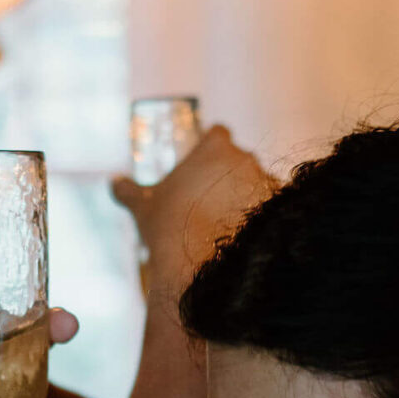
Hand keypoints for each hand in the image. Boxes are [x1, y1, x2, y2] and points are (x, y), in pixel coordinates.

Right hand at [112, 125, 271, 298]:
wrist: (205, 264)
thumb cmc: (172, 227)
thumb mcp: (145, 207)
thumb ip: (130, 191)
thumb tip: (115, 184)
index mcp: (215, 148)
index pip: (217, 133)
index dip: (208, 146)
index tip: (200, 163)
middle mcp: (247, 159)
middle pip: (239, 160)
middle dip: (227, 177)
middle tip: (208, 202)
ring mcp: (269, 184)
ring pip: (257, 187)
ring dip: (245, 200)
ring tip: (226, 228)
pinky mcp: (283, 212)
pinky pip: (273, 212)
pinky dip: (261, 223)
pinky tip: (245, 241)